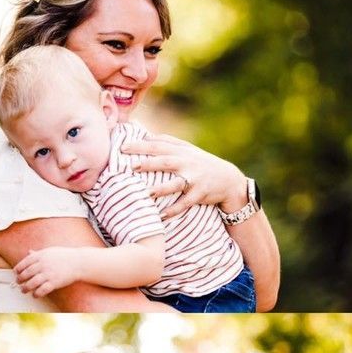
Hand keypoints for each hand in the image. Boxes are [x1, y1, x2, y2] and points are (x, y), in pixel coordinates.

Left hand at [15, 246, 80, 296]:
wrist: (79, 262)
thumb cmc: (65, 256)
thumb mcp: (50, 251)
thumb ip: (38, 253)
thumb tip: (29, 252)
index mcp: (41, 256)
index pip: (24, 263)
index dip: (18, 269)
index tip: (16, 273)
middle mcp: (43, 264)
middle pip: (26, 274)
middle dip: (20, 280)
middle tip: (18, 283)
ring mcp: (48, 274)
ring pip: (31, 283)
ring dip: (25, 288)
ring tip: (24, 290)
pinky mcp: (54, 282)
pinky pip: (41, 290)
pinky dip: (36, 294)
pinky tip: (35, 295)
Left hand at [120, 134, 244, 220]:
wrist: (228, 180)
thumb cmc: (201, 163)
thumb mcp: (188, 149)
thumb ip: (168, 142)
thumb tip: (144, 136)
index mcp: (181, 151)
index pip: (158, 145)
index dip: (141, 145)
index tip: (122, 147)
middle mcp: (187, 162)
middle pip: (166, 161)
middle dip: (149, 163)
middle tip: (131, 166)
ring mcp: (195, 179)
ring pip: (176, 183)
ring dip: (161, 189)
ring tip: (146, 193)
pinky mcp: (200, 194)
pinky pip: (186, 203)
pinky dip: (175, 210)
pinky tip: (162, 216)